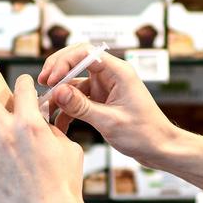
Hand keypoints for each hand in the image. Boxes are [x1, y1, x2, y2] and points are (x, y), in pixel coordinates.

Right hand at [39, 43, 177, 167]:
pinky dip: (66, 107)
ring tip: (45, 106)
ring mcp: (103, 86)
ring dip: (58, 92)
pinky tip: (57, 120)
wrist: (160, 150)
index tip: (51, 79)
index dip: (63, 62)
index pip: (84, 52)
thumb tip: (57, 92)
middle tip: (42, 83)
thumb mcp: (110, 121)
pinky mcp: (99, 99)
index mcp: (118, 71)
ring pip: (73, 81)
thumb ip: (81, 106)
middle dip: (56, 70)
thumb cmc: (146, 134)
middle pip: (75, 60)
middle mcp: (109, 75)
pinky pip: (76, 97)